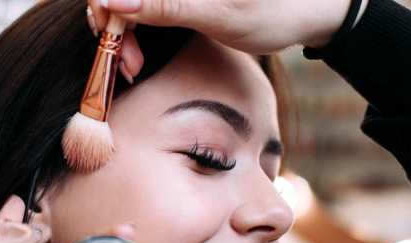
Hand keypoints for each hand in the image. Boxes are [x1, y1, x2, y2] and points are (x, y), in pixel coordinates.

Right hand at [88, 0, 367, 55]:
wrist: (305, 12)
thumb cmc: (272, 11)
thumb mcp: (218, 14)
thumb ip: (166, 5)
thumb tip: (113, 0)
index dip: (104, 6)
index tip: (109, 38)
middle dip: (114, 28)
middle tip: (128, 66)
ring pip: (127, 6)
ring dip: (123, 37)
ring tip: (135, 68)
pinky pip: (141, 12)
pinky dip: (135, 37)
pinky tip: (139, 59)